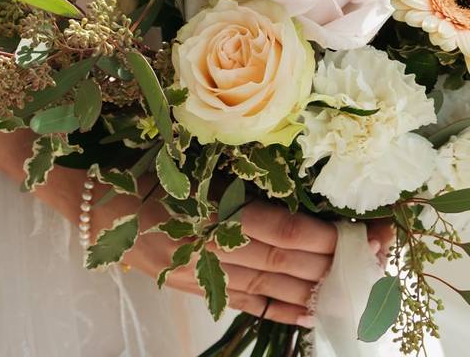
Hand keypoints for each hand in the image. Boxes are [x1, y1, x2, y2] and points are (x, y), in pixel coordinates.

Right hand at [92, 190, 387, 326]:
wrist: (90, 196)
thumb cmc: (137, 161)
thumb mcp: (184, 155)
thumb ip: (233, 171)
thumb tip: (293, 180)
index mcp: (203, 206)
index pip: (276, 229)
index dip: (322, 234)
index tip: (364, 230)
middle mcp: (202, 244)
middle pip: (281, 260)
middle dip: (333, 259)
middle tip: (379, 255)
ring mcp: (195, 269)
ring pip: (268, 284)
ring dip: (315, 286)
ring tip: (358, 285)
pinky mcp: (189, 284)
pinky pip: (241, 301)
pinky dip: (278, 308)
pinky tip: (310, 313)